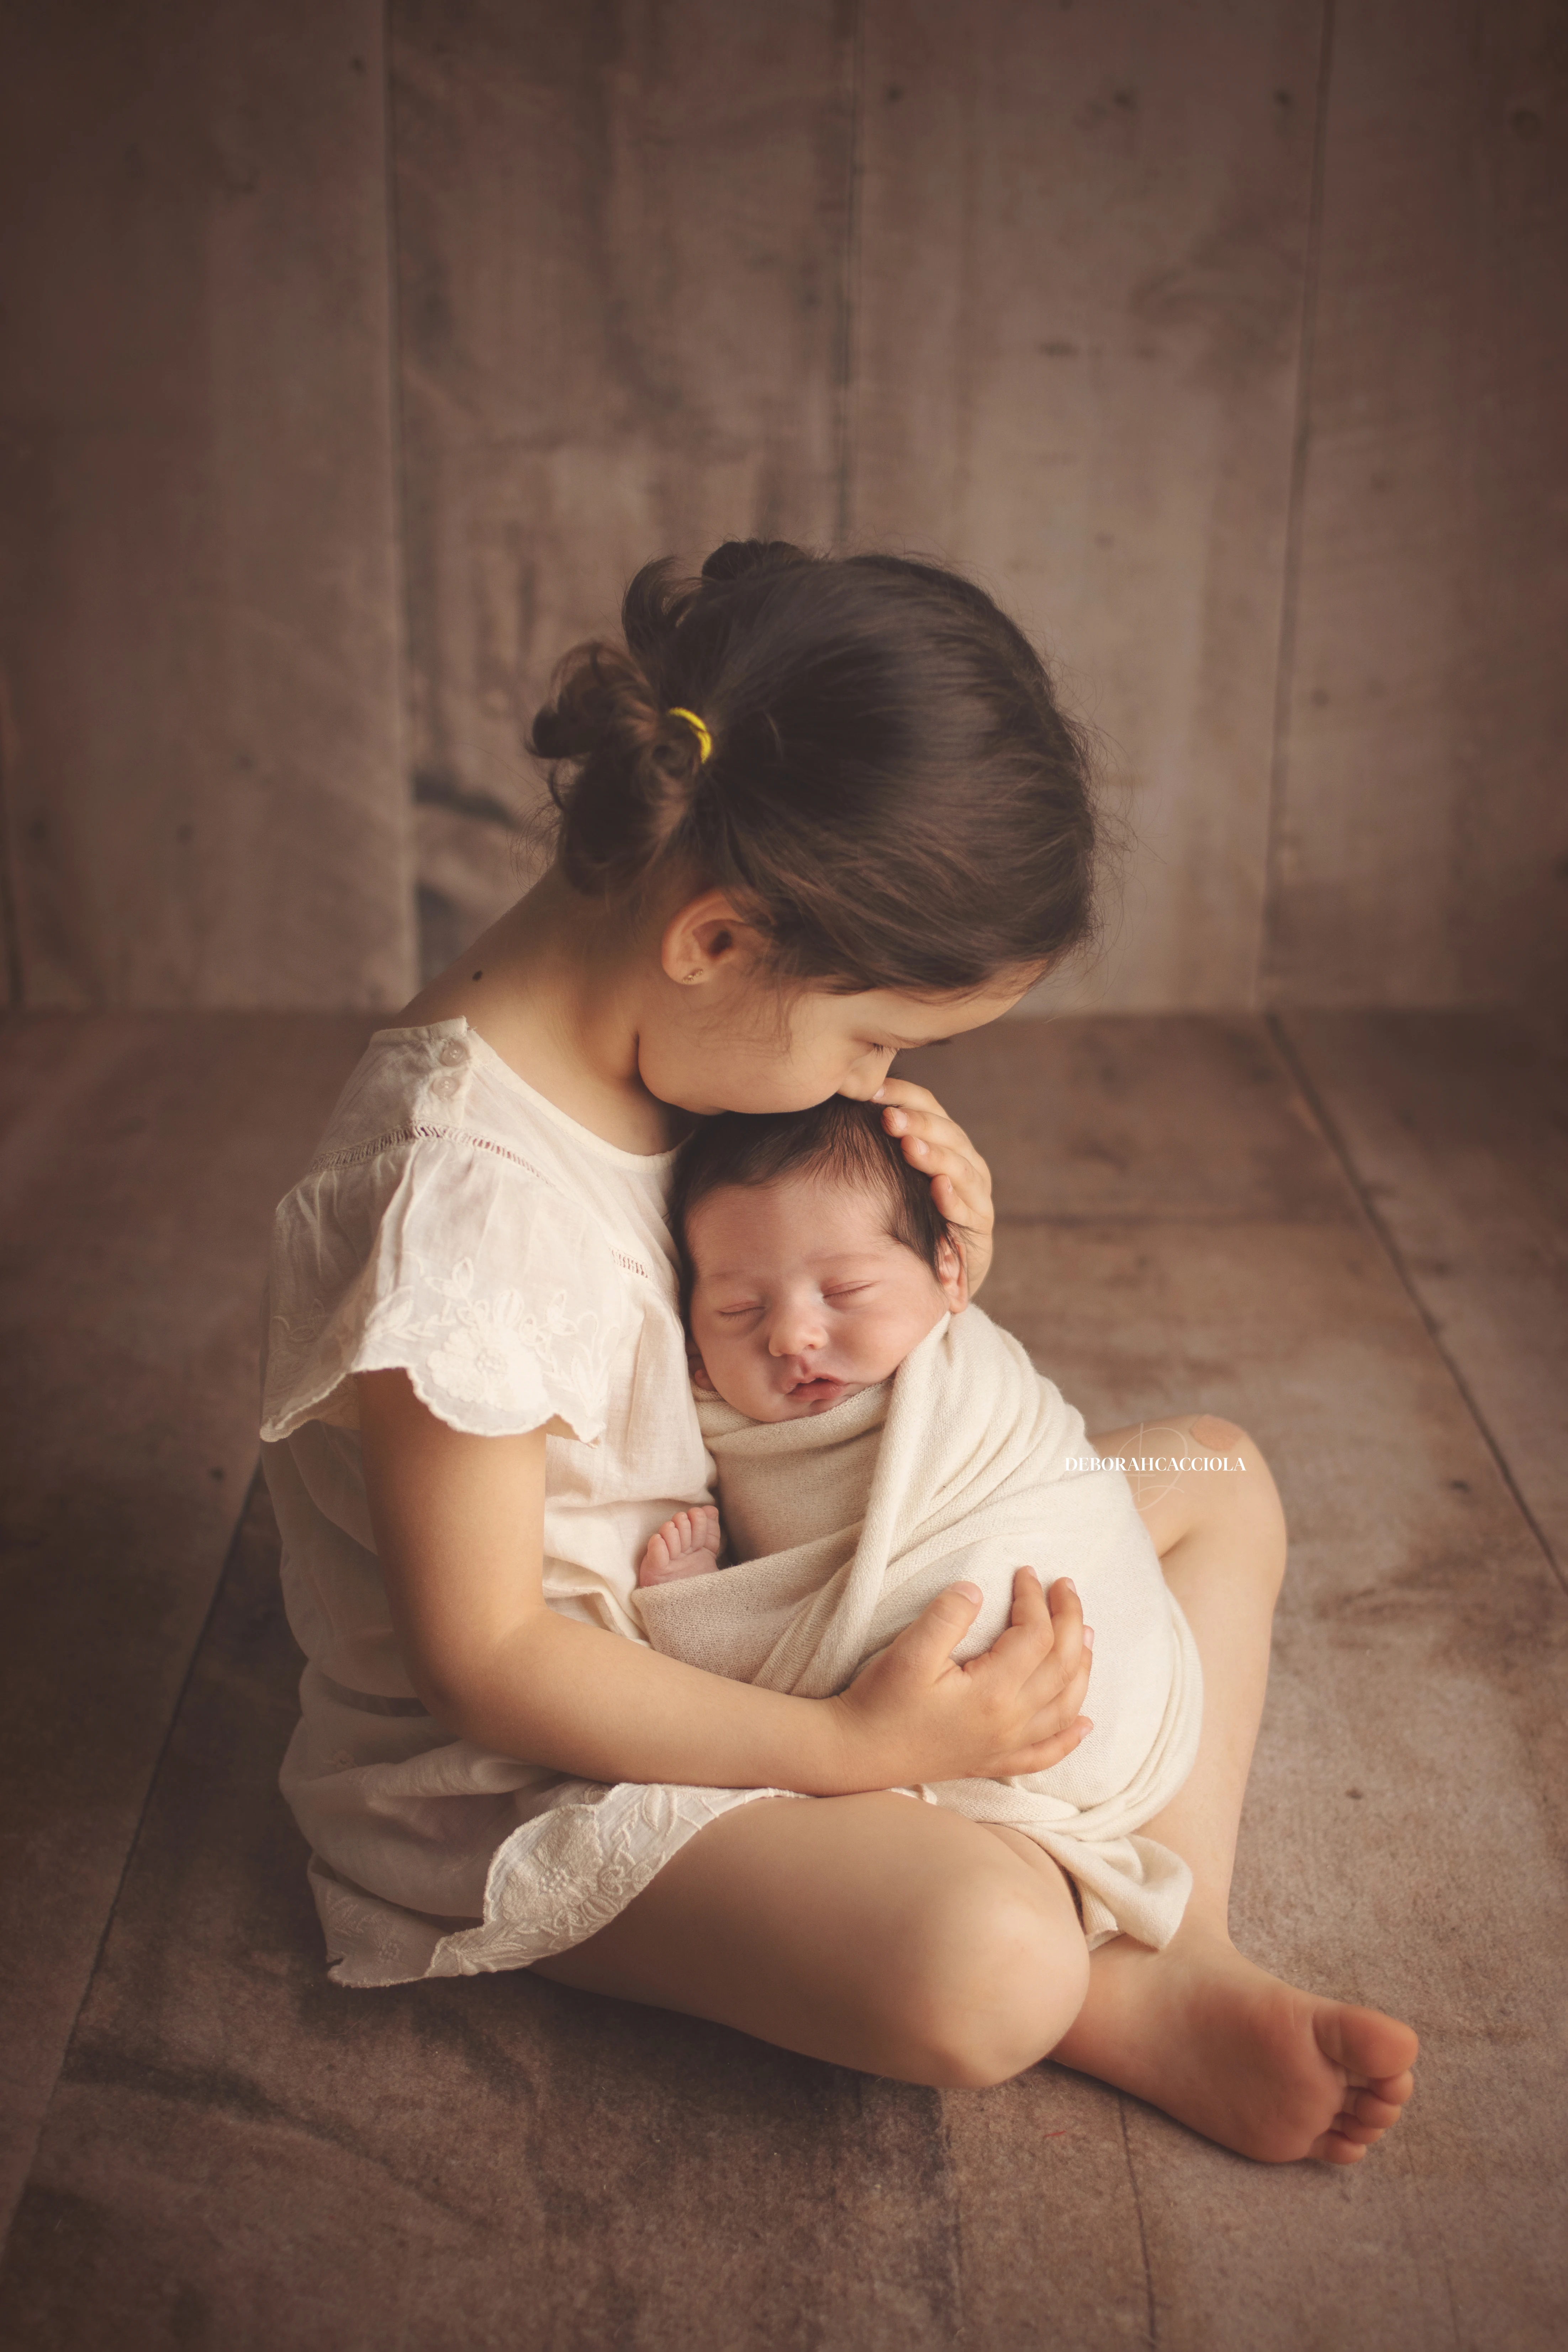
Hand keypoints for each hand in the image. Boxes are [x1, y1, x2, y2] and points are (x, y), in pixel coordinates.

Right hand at [828, 1568, 1091, 1789]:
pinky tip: (1084, 1724)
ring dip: (1082, 1669)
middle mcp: (1010, 1722)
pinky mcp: (993, 1761)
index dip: (1035, 1598)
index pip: (1035, 1636)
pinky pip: (1046, 1753)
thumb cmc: (881, 1701)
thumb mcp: (909, 1652)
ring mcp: (1005, 1746)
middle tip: (1065, 1586)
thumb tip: (977, 1589)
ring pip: (1065, 1707)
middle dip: (1070, 1621)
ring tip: (1085, 1636)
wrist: (857, 1753)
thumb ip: (947, 1617)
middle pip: (1062, 1666)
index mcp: (993, 1692)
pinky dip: (1070, 1737)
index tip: (1024, 1571)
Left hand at [871, 1079, 995, 1293]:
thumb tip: (846, 1101)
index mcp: (949, 1140)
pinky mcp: (979, 1226)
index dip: (903, 1095)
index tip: (870, 1091)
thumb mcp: (902, 1171)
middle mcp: (968, 1161)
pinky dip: (953, 1199)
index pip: (930, 1107)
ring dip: (934, 1156)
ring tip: (909, 1147)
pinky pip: (966, 1211)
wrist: (944, 1267)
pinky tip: (939, 1188)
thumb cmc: (915, 1208)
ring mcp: (977, 1193)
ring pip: (959, 1168)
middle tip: (888, 1117)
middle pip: (947, 1133)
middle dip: (917, 1123)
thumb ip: (889, 1140)